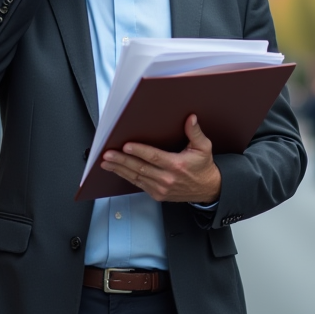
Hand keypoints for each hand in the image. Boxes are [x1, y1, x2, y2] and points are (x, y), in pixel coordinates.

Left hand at [100, 115, 220, 203]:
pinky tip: (117, 171)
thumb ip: (195, 132)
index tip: (126, 146)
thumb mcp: (204, 148)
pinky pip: (139, 185)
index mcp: (177, 165)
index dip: (139, 151)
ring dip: (119, 169)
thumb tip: (190, 118)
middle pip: (140, 168)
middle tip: (108, 155)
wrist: (208, 189)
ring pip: (136, 177)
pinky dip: (127, 177)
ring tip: (106, 163)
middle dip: (122, 161)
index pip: (154, 157)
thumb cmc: (203, 167)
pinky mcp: (157, 195)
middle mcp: (167, 179)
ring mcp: (161, 188)